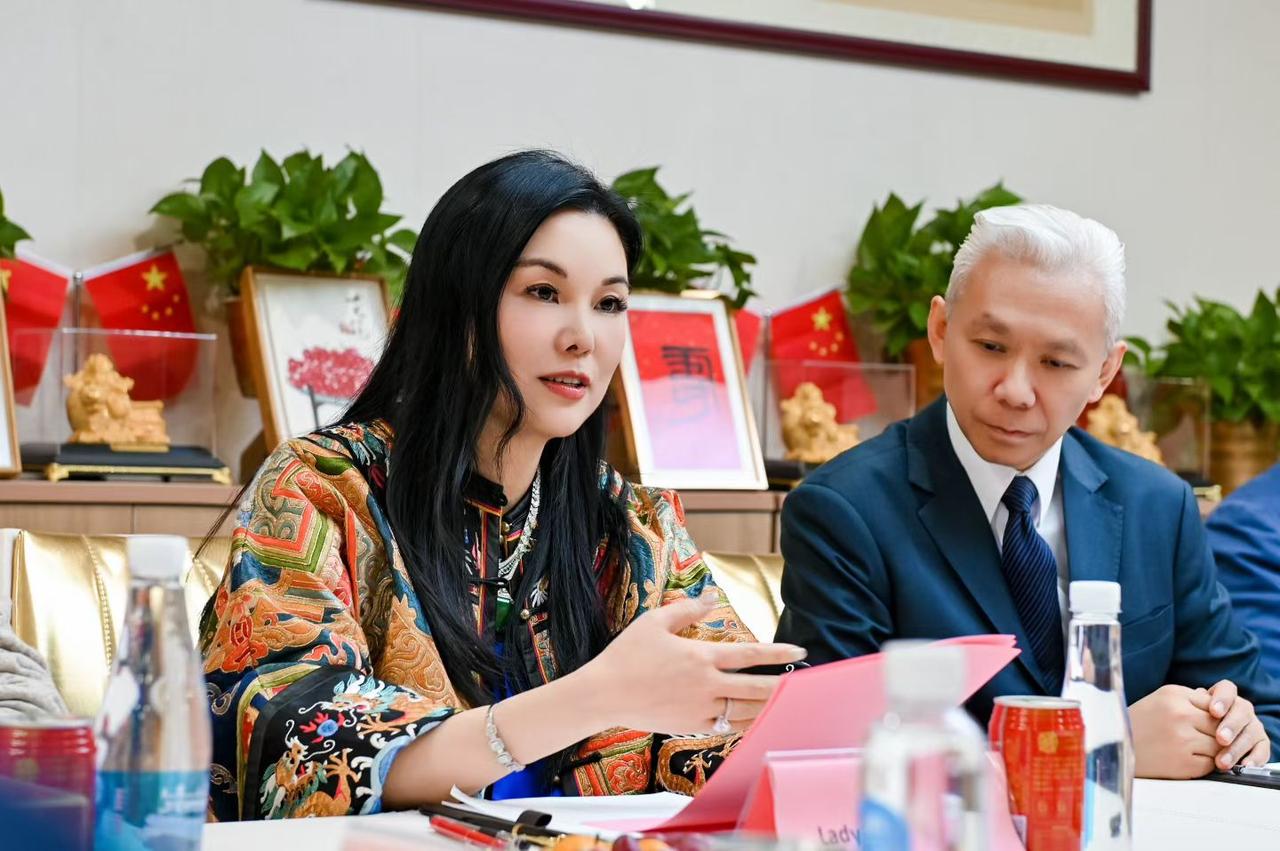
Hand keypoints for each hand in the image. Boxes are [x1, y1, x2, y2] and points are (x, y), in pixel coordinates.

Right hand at [577, 588, 806, 734]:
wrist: (604, 694)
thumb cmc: (627, 654)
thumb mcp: (655, 622)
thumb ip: (687, 609)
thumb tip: (712, 596)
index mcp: (701, 657)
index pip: (750, 655)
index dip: (779, 653)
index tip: (801, 651)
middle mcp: (706, 685)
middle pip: (757, 689)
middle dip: (785, 686)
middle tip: (806, 684)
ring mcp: (699, 709)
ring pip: (745, 712)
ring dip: (768, 707)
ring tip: (787, 702)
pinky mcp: (690, 726)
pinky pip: (726, 727)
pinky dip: (743, 722)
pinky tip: (754, 717)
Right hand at [1130, 684, 1217, 778]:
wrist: (1114, 747)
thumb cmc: (1139, 722)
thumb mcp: (1162, 700)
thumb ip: (1192, 699)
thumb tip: (1220, 705)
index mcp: (1174, 695)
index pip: (1215, 705)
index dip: (1214, 717)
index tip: (1206, 724)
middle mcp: (1180, 714)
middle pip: (1220, 726)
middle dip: (1215, 734)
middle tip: (1201, 739)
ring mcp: (1183, 740)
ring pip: (1219, 746)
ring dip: (1211, 750)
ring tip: (1192, 749)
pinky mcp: (1184, 763)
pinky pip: (1210, 764)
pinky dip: (1203, 764)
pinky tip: (1185, 759)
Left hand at [1189, 680, 1270, 769]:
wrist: (1196, 744)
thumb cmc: (1189, 726)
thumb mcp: (1189, 715)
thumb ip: (1193, 709)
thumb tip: (1193, 703)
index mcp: (1223, 697)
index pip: (1226, 690)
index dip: (1222, 699)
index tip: (1213, 712)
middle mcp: (1240, 709)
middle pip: (1241, 710)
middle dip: (1231, 725)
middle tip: (1221, 739)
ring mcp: (1251, 725)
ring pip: (1250, 733)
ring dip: (1236, 748)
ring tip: (1222, 761)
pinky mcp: (1260, 744)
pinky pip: (1261, 750)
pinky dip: (1254, 759)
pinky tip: (1243, 765)